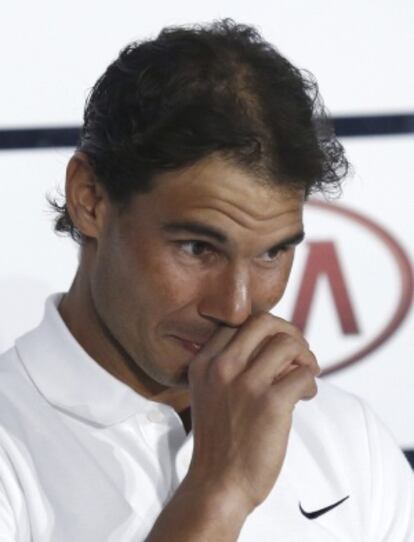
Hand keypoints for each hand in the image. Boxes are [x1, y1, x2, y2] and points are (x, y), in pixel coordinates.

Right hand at [183, 312, 319, 512]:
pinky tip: (306, 396)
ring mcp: (245, 384)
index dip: (266, 330)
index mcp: (204, 362)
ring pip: (288, 343)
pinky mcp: (271, 404)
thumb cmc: (220, 439)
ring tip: (305, 376)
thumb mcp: (210, 391)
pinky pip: (304, 374)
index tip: (278, 348)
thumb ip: (231, 364)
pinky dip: (311, 382)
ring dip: (305, 357)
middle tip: (298, 355)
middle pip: (265, 322)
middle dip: (289, 333)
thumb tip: (276, 340)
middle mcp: (221, 366)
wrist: (217, 486)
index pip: (240, 321)